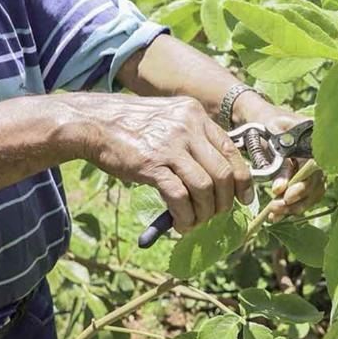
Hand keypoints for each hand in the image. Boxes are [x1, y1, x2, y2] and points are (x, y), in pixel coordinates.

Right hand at [78, 94, 252, 233]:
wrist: (94, 123)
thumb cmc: (130, 126)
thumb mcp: (168, 119)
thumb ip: (192, 138)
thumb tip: (214, 174)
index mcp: (195, 115)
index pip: (231, 150)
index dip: (242, 179)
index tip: (244, 198)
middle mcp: (188, 127)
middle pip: (222, 173)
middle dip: (224, 202)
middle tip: (216, 215)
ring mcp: (170, 146)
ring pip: (205, 188)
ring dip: (204, 213)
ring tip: (194, 222)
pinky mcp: (152, 165)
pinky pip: (180, 197)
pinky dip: (185, 216)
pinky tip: (180, 223)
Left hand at [231, 94, 324, 222]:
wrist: (258, 117)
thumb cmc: (264, 122)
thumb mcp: (271, 136)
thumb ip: (278, 161)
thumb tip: (280, 188)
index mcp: (315, 140)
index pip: (316, 167)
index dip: (304, 184)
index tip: (287, 195)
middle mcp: (319, 155)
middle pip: (315, 184)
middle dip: (297, 200)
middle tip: (276, 207)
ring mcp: (313, 167)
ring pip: (311, 194)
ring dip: (293, 207)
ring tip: (273, 213)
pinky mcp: (303, 177)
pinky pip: (303, 196)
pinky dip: (290, 207)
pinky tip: (274, 214)